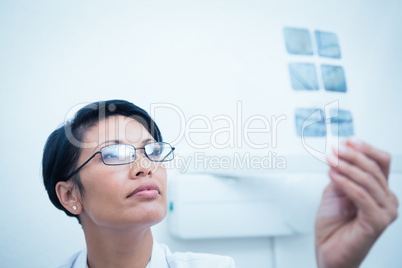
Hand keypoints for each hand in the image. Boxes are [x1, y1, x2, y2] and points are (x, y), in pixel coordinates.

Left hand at [315, 138, 397, 267]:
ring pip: (368, 180)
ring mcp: (385, 211)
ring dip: (346, 167)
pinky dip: (346, 183)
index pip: (380, 161)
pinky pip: (361, 196)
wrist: (328, 251)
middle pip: (374, 168)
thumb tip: (339, 155)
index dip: (365, 148)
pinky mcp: (377, 222)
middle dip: (351, 156)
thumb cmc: (333, 225)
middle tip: (333, 150)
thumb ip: (341, 174)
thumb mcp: (335, 191)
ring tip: (330, 161)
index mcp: (379, 190)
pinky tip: (333, 175)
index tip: (347, 141)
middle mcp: (386, 199)